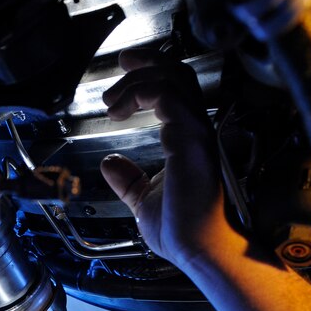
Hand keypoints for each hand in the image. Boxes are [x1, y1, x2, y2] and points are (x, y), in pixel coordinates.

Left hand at [100, 48, 231, 269]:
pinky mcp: (191, 139)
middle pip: (178, 74)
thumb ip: (129, 180)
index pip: (175, 92)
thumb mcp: (144, 201)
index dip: (151, 74)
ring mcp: (196, 133)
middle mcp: (196, 132)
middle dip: (146, 62)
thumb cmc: (183, 232)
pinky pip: (167, 96)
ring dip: (136, 80)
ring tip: (111, 100)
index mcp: (188, 141)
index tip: (127, 70)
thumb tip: (110, 163)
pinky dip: (140, 93)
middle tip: (119, 66)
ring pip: (173, 79)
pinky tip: (119, 110)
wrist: (199, 248)